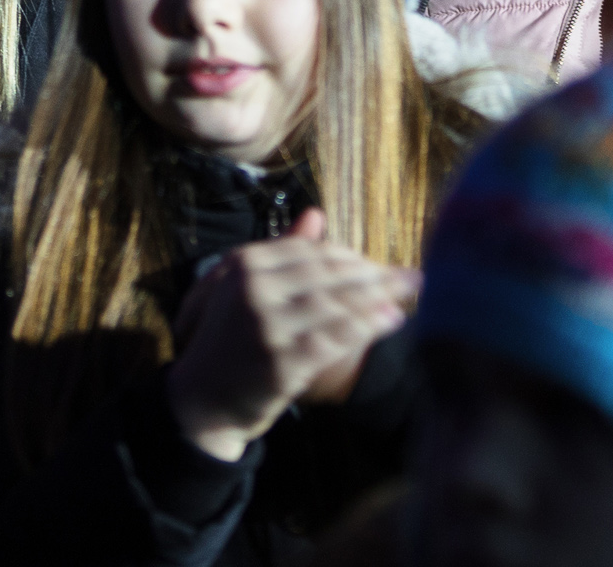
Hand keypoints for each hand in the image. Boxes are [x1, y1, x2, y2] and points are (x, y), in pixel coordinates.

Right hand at [165, 211, 417, 462]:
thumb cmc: (229, 339)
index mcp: (244, 263)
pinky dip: (368, 326)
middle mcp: (253, 288)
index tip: (379, 265)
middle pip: (328, 274)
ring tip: (408, 295)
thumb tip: (317, 213)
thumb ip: (284, 251)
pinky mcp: (281, 361)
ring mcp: (267, 325)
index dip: (351, 258)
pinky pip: (335, 338)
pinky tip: (391, 320)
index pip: (311, 252)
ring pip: (336, 304)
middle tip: (411, 276)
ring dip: (379, 297)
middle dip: (374, 274)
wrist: (202, 399)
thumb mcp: (245, 286)